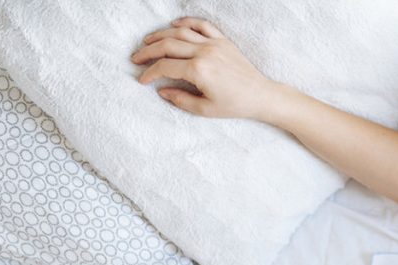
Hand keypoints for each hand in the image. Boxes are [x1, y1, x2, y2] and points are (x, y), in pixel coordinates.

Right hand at [131, 17, 278, 119]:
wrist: (261, 95)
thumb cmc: (235, 105)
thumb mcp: (206, 109)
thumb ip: (180, 100)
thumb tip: (161, 91)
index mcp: (199, 71)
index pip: (165, 67)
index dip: (149, 73)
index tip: (142, 79)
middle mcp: (204, 53)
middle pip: (167, 45)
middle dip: (148, 51)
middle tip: (136, 58)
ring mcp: (214, 44)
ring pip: (181, 32)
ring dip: (161, 35)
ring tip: (148, 41)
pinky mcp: (223, 41)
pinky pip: (202, 25)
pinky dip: (186, 22)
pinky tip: (174, 26)